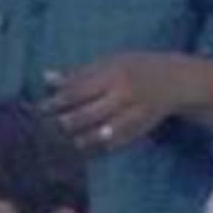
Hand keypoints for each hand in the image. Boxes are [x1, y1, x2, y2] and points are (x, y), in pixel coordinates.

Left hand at [44, 53, 196, 155]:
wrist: (174, 79)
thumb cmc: (134, 67)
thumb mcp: (108, 63)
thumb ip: (78, 73)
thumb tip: (46, 77)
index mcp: (111, 74)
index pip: (77, 91)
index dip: (56, 102)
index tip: (39, 110)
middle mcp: (122, 94)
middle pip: (87, 114)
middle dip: (65, 124)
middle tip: (46, 130)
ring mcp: (133, 113)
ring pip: (102, 132)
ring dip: (81, 139)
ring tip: (66, 143)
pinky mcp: (141, 129)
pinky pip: (118, 142)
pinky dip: (101, 147)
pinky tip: (87, 150)